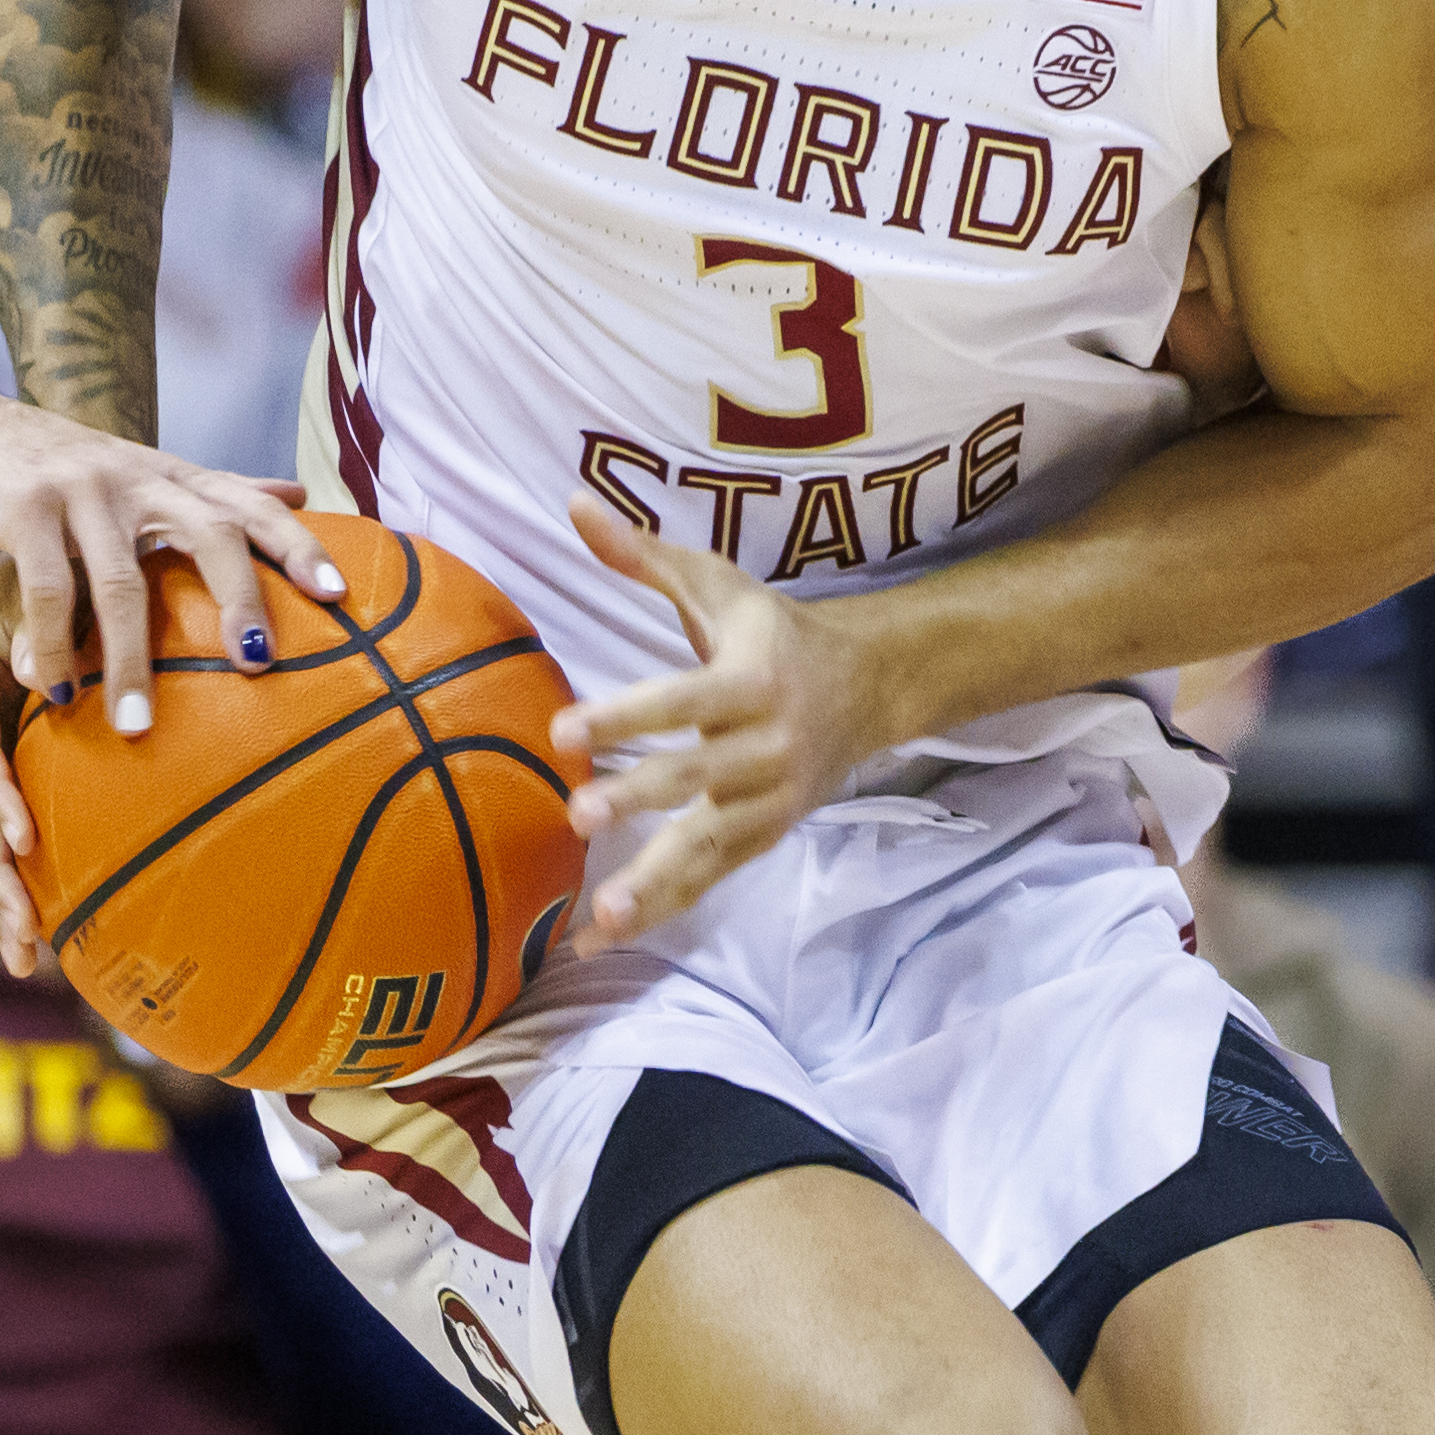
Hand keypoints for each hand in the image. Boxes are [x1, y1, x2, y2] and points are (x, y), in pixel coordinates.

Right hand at [0, 389, 335, 724]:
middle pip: (207, 532)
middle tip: (258, 662)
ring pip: (120, 580)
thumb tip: (301, 495)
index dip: (297, 545)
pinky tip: (57, 693)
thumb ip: (216, 493)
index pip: (250, 505)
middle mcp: (137, 477)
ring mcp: (80, 488)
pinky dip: (51, 646)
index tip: (340, 595)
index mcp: (173, 478)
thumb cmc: (71, 477)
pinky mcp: (22, 507)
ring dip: (128, 659)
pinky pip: (45, 588)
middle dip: (238, 596)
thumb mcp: (146, 478)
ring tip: (137, 726)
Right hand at [0, 561, 48, 975]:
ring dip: (2, 892)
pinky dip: (19, 874)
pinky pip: (7, 821)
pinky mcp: (2, 759)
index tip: (23, 843)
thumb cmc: (54, 554)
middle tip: (22, 934)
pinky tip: (39, 931)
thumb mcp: (42, 577)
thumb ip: (44, 621)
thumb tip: (41, 678)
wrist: (43, 535)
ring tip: (25, 956)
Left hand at [546, 493, 890, 950]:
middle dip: (640, 798)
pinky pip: (712, 876)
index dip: (625, 716)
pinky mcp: (767, 836)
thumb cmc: (771, 631)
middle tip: (577, 817)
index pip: (681, 700)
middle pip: (698, 777)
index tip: (564, 733)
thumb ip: (641, 554)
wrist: (869, 687)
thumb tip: (573, 503)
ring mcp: (772, 799)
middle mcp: (768, 745)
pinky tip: (605, 932)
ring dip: (655, 882)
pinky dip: (664, 907)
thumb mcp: (716, 586)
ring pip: (710, 844)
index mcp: (751, 678)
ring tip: (599, 915)